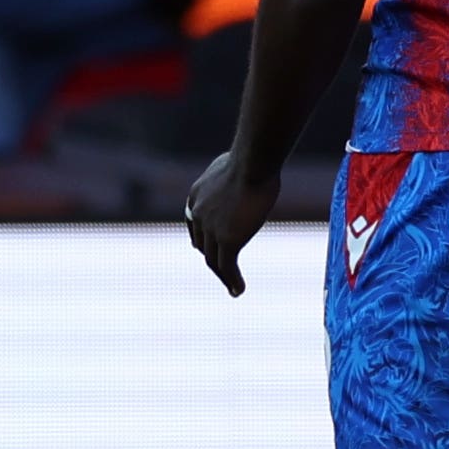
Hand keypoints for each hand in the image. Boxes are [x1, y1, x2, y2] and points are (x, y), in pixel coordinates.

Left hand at [184, 150, 278, 296]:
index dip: (203, 241)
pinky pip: (227, 266)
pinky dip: (232, 280)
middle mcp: (198, 214)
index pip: (195, 227)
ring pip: (213, 260)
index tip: (214, 251)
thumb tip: (242, 172)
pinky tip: (239, 290)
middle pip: (202, 247)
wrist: (253, 162)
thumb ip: (230, 175)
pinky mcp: (227, 240)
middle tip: (225, 273)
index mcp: (196, 197)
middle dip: (213, 261)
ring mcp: (211, 229)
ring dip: (223, 276)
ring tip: (233, 289)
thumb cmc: (251, 158)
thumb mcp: (232, 164)